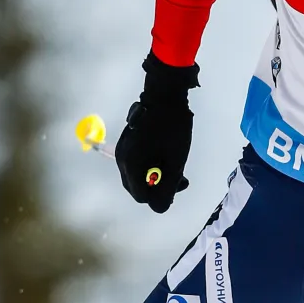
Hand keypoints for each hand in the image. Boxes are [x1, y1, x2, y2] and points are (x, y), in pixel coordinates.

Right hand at [115, 54, 197, 213]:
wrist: (165, 94)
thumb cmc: (173, 128)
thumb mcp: (176, 161)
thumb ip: (168, 187)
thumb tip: (160, 207)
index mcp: (131, 165)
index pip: (142, 197)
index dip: (161, 196)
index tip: (178, 183)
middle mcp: (122, 160)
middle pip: (137, 188)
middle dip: (159, 188)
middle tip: (181, 179)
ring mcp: (123, 151)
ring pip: (138, 176)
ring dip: (157, 177)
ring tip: (178, 169)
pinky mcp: (128, 143)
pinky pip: (138, 164)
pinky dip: (152, 166)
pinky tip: (167, 157)